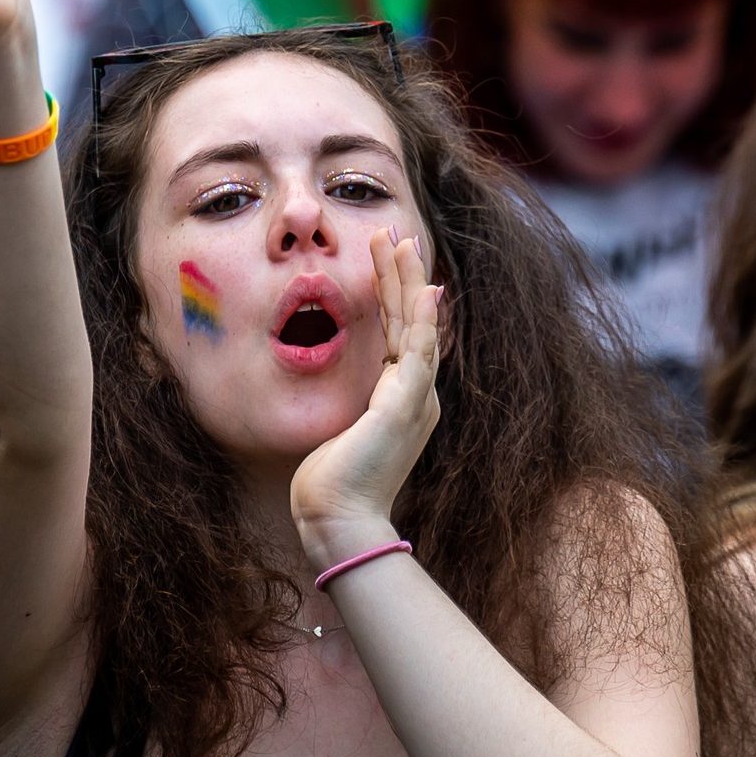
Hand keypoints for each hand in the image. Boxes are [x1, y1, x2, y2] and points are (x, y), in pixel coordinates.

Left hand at [290, 229, 444, 564]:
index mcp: (400, 401)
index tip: (386, 260)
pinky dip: (422, 319)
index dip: (394, 296)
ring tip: (400, 243)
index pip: (398, 335)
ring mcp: (415, 400)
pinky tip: (424, 289)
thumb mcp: (340, 432)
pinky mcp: (406, 405)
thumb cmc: (331, 485)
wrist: (339, 520)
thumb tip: (340, 394)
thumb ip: (348, 406)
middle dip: (402, 277)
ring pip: (417, 327)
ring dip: (409, 283)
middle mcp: (415, 396)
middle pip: (412, 322)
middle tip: (395, 236)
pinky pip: (418, 351)